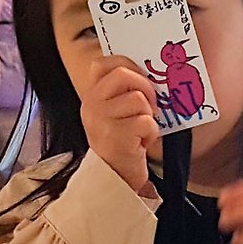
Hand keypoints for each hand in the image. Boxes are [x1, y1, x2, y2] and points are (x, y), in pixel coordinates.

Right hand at [80, 56, 159, 191]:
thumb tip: (151, 73)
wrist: (114, 179)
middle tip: (149, 105)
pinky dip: (151, 133)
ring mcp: (102, 121)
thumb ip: (122, 93)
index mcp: (91, 97)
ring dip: (148, 116)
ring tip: (141, 130)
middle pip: (123, 75)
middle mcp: (92, 105)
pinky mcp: (117, 137)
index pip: (101, 64)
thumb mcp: (114, 114)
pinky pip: (146, 121)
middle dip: (144, 87)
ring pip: (138, 99)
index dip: (126, 65)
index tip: (140, 78)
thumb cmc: (121, 143)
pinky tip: (142, 143)